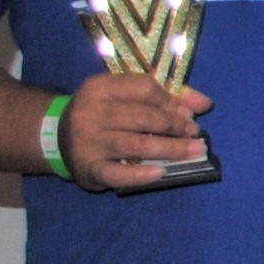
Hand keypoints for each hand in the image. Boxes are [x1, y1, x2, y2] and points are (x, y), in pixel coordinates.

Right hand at [63, 69, 210, 189]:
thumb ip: (166, 97)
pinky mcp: (88, 167)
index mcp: (100, 87)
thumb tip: (204, 103)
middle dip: (175, 126)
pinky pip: (116, 173)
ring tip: (194, 151)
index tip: (189, 114)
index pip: (144, 88)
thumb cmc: (104, 115)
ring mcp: (87, 141)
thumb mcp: (126, 97)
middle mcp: (90, 112)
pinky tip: (161, 173)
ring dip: (170, 148)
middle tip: (195, 134)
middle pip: (142, 117)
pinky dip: (140, 175)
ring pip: (134, 144)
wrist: (58, 138)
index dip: (171, 101)